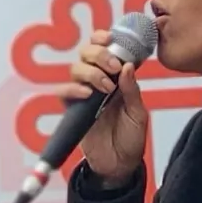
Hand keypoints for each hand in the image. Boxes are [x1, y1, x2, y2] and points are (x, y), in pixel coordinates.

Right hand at [63, 43, 150, 185]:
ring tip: (105, 87)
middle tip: (113, 67)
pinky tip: (86, 94)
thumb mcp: (138, 112)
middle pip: (86, 53)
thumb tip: (127, 66)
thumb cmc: (131, 137)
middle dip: (99, 54)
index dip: (104, 38)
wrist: (120, 164)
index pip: (104, 48)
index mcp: (116, 76)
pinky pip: (63, 92)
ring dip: (90, 72)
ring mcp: (83, 94)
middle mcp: (98, 81)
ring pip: (75, 69)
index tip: (111, 38)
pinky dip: (72, 89)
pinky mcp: (72, 109)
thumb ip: (132, 90)